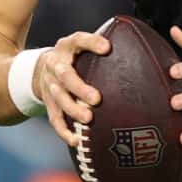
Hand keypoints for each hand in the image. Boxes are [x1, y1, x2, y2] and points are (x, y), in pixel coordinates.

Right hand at [34, 31, 110, 145]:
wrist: (41, 68)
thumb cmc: (73, 56)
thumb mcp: (82, 45)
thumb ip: (102, 45)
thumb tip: (140, 47)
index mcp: (67, 46)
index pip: (78, 40)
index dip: (91, 43)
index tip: (107, 48)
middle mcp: (55, 64)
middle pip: (65, 75)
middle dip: (80, 88)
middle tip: (96, 99)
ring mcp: (50, 84)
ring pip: (59, 98)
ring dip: (73, 109)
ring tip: (88, 119)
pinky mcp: (48, 103)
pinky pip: (54, 118)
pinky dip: (64, 131)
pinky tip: (76, 140)